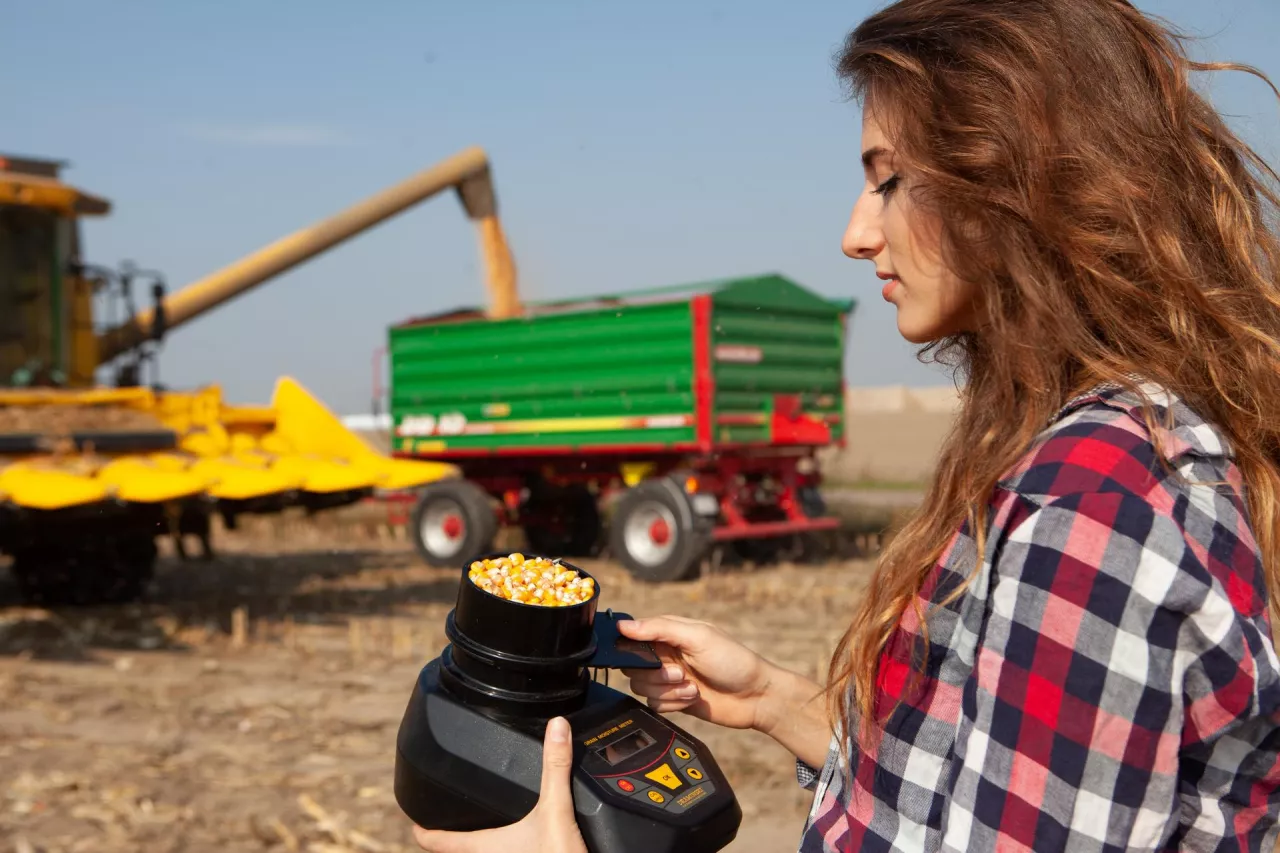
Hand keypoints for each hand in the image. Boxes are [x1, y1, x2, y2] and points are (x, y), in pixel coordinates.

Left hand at [413, 717, 587, 852]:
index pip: (440, 842)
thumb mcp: (557, 810)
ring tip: (482, 827)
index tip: (413, 825)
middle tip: (448, 820)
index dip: (424, 832)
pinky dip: (509, 846)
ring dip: (482, 844)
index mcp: (487, 846)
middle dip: (455, 837)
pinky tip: (524, 839)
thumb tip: (557, 728)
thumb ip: (555, 768)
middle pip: (462, 851)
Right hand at [617, 615, 775, 731]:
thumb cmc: (733, 661)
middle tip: (679, 673)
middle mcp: (666, 654)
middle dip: (655, 674)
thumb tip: (624, 625)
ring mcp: (669, 678)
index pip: (634, 636)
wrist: (755, 698)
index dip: (633, 649)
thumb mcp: (698, 637)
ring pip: (641, 686)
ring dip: (667, 690)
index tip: (647, 658)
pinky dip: (673, 703)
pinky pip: (654, 704)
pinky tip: (693, 698)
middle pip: (632, 666)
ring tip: (692, 687)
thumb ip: (660, 628)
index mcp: (670, 633)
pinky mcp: (673, 699)